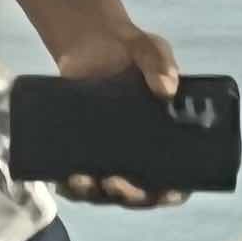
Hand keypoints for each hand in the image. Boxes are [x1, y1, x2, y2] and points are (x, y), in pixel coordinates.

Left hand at [42, 22, 186, 208]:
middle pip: (139, 194)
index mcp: (168, 140)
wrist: (93, 45)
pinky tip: (63, 178)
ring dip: (94, 194)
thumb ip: (161, 65)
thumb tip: (166, 89)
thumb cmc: (133, 53)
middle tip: (116, 182)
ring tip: (82, 180)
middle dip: (129, 195)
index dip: (175, 192)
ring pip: (105, 192)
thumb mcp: (151, 51)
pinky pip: (77, 180)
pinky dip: (70, 185)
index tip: (169, 192)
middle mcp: (141, 157)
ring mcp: (111, 157)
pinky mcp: (83, 152)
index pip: (178, 178)